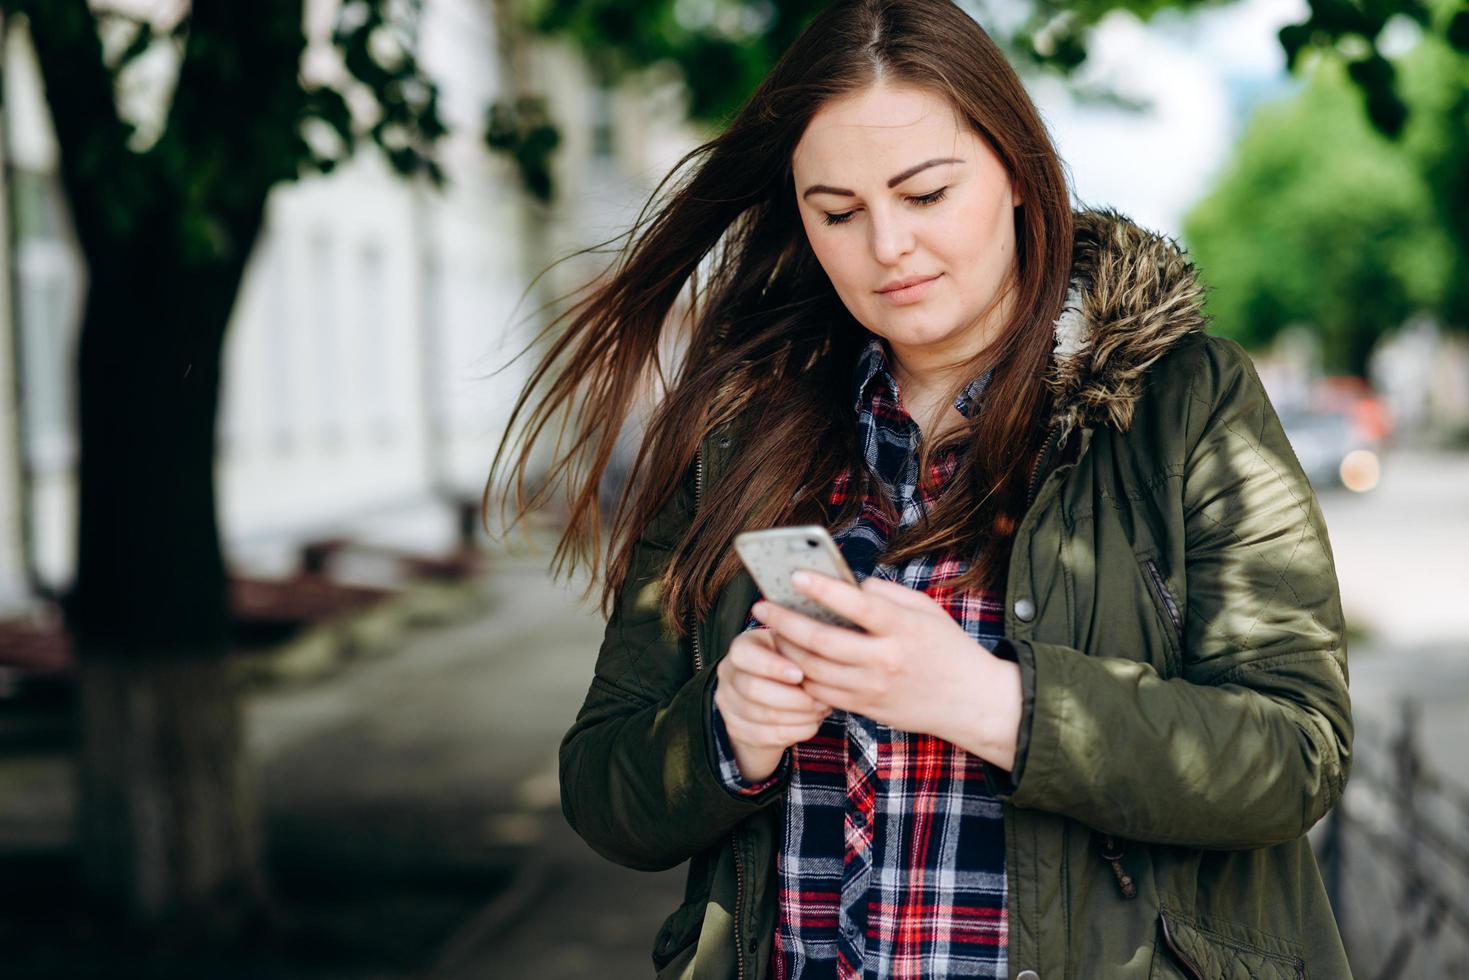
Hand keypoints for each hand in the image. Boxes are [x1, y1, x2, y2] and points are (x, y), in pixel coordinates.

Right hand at [714, 627, 831, 781]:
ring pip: (762, 715)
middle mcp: (728, 674)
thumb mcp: (793, 650)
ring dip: (799, 716)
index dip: (771, 666)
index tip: (800, 674)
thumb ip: (801, 652)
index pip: (744, 655)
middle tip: (820, 701)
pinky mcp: (737, 730)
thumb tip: (821, 666)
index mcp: (742, 647)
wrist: (772, 695)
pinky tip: (812, 723)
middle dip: (792, 698)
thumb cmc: (789, 664)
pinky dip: (795, 731)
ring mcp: (728, 704)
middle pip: (752, 689)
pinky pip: (767, 735)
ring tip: (821, 710)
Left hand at [751, 571, 1022, 770]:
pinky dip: (801, 676)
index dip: (822, 589)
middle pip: (821, 641)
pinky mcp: (866, 708)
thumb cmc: (947, 648)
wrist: (971, 701)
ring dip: (786, 650)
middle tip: (761, 608)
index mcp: (903, 627)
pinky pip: (822, 694)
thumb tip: (848, 584)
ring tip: (770, 632)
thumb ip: (886, 594)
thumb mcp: (926, 610)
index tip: (794, 576)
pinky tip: (791, 660)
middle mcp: (885, 659)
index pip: (856, 605)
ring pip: (814, 670)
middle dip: (784, 623)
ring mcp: (873, 688)